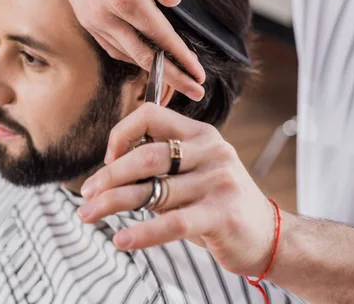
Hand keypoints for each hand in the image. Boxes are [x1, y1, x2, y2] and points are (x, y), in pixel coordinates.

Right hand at [34, 0, 205, 100]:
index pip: (160, 35)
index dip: (181, 58)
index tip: (199, 76)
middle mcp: (105, 14)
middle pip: (144, 55)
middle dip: (172, 77)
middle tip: (196, 93)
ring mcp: (92, 20)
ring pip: (127, 55)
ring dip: (152, 71)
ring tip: (175, 80)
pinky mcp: (85, 20)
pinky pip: (112, 47)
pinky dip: (131, 57)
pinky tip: (146, 59)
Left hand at [77, 104, 276, 275]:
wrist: (267, 235)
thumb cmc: (218, 203)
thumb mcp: (193, 173)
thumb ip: (160, 166)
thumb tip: (107, 173)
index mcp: (201, 134)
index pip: (152, 114)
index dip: (122, 133)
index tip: (107, 158)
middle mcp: (212, 151)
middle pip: (147, 156)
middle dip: (109, 176)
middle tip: (86, 193)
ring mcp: (219, 181)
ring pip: (153, 191)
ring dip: (112, 204)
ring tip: (88, 215)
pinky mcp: (222, 214)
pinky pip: (172, 222)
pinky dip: (142, 233)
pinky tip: (121, 239)